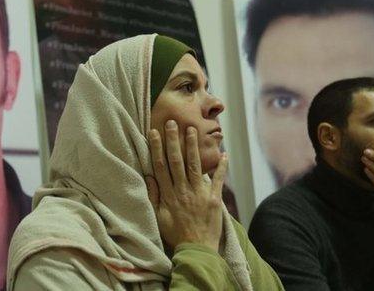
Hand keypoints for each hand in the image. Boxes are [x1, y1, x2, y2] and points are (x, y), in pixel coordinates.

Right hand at [145, 120, 226, 250]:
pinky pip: (217, 181)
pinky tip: (224, 154)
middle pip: (177, 161)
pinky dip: (221, 168)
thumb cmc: (175, 235)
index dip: (157, 148)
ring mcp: (199, 194)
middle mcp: (183, 191)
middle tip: (173, 122)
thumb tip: (149, 176)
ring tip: (192, 129)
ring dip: (193, 146)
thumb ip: (154, 196)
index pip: (161, 166)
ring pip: (195, 166)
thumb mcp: (159, 217)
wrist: (197, 250)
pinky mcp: (214, 199)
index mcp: (168, 195)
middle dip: (174, 140)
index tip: (154, 133)